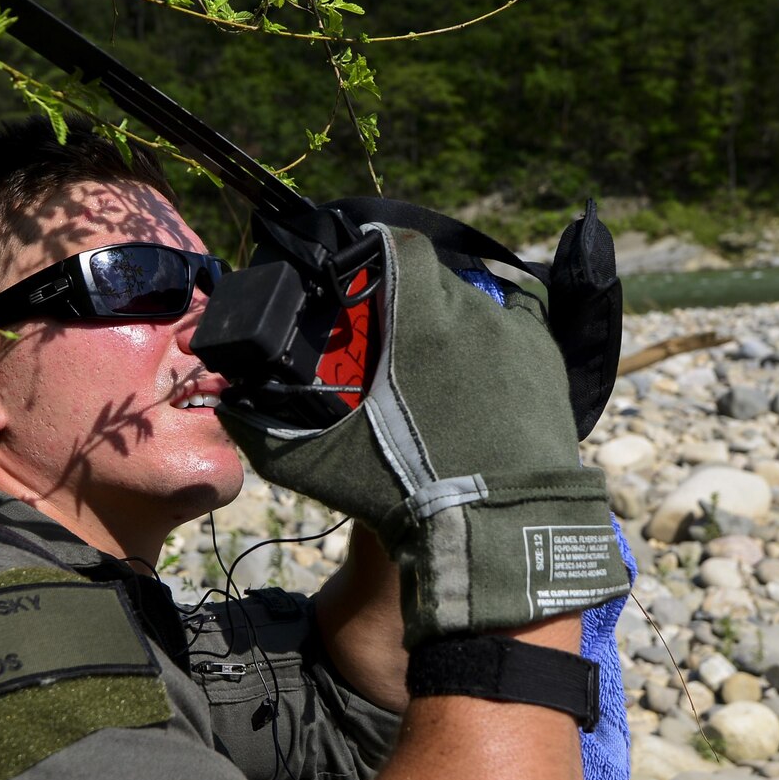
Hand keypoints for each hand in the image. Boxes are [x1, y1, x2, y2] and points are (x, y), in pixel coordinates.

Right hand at [221, 224, 627, 645]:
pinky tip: (481, 373)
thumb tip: (229, 410)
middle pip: (436, 279)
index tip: (359, 270)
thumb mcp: (326, 466)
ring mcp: (518, 336)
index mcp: (420, 318)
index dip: (375, 249)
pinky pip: (519, 329)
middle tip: (387, 338)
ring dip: (452, 323)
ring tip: (434, 369)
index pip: (399, 245)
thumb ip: (268, 433)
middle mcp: (474, 311)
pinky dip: (496, 340)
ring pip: (477, 305)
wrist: (501, 534)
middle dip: (410, 298)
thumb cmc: (408, 494)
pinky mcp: (549, 364)